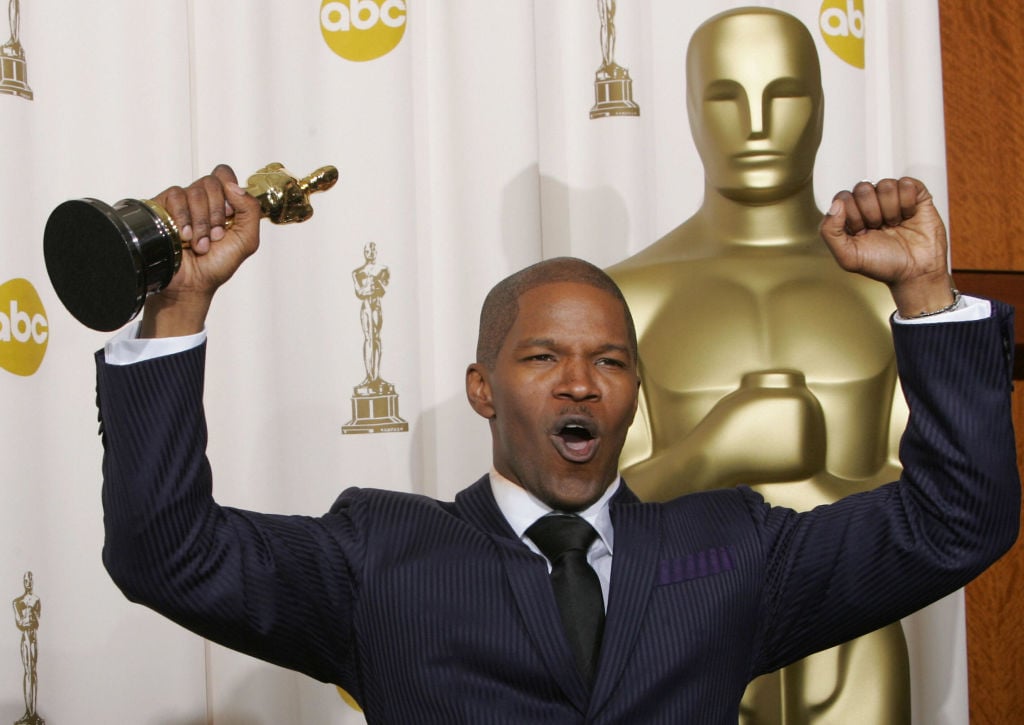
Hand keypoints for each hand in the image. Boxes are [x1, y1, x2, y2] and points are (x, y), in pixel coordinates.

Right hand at [139, 164, 261, 337]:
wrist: (192, 284)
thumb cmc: (217, 264)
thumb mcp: (247, 240)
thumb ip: (251, 210)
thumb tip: (233, 185)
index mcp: (224, 203)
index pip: (225, 175)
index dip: (230, 191)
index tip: (230, 215)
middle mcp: (203, 199)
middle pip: (213, 182)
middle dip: (216, 214)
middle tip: (215, 236)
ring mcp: (182, 202)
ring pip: (196, 190)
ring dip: (201, 222)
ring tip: (200, 244)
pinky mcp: (163, 206)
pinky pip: (176, 195)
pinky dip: (184, 217)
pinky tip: (184, 237)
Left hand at [819, 177, 954, 316]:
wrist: (916, 272)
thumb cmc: (883, 265)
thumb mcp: (848, 257)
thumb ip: (829, 231)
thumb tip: (836, 204)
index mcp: (851, 215)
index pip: (842, 197)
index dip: (853, 216)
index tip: (862, 233)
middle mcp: (871, 204)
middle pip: (863, 188)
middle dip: (871, 213)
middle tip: (880, 228)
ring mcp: (892, 198)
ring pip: (885, 185)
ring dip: (890, 209)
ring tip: (895, 224)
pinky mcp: (915, 195)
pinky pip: (906, 183)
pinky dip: (908, 202)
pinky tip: (908, 216)